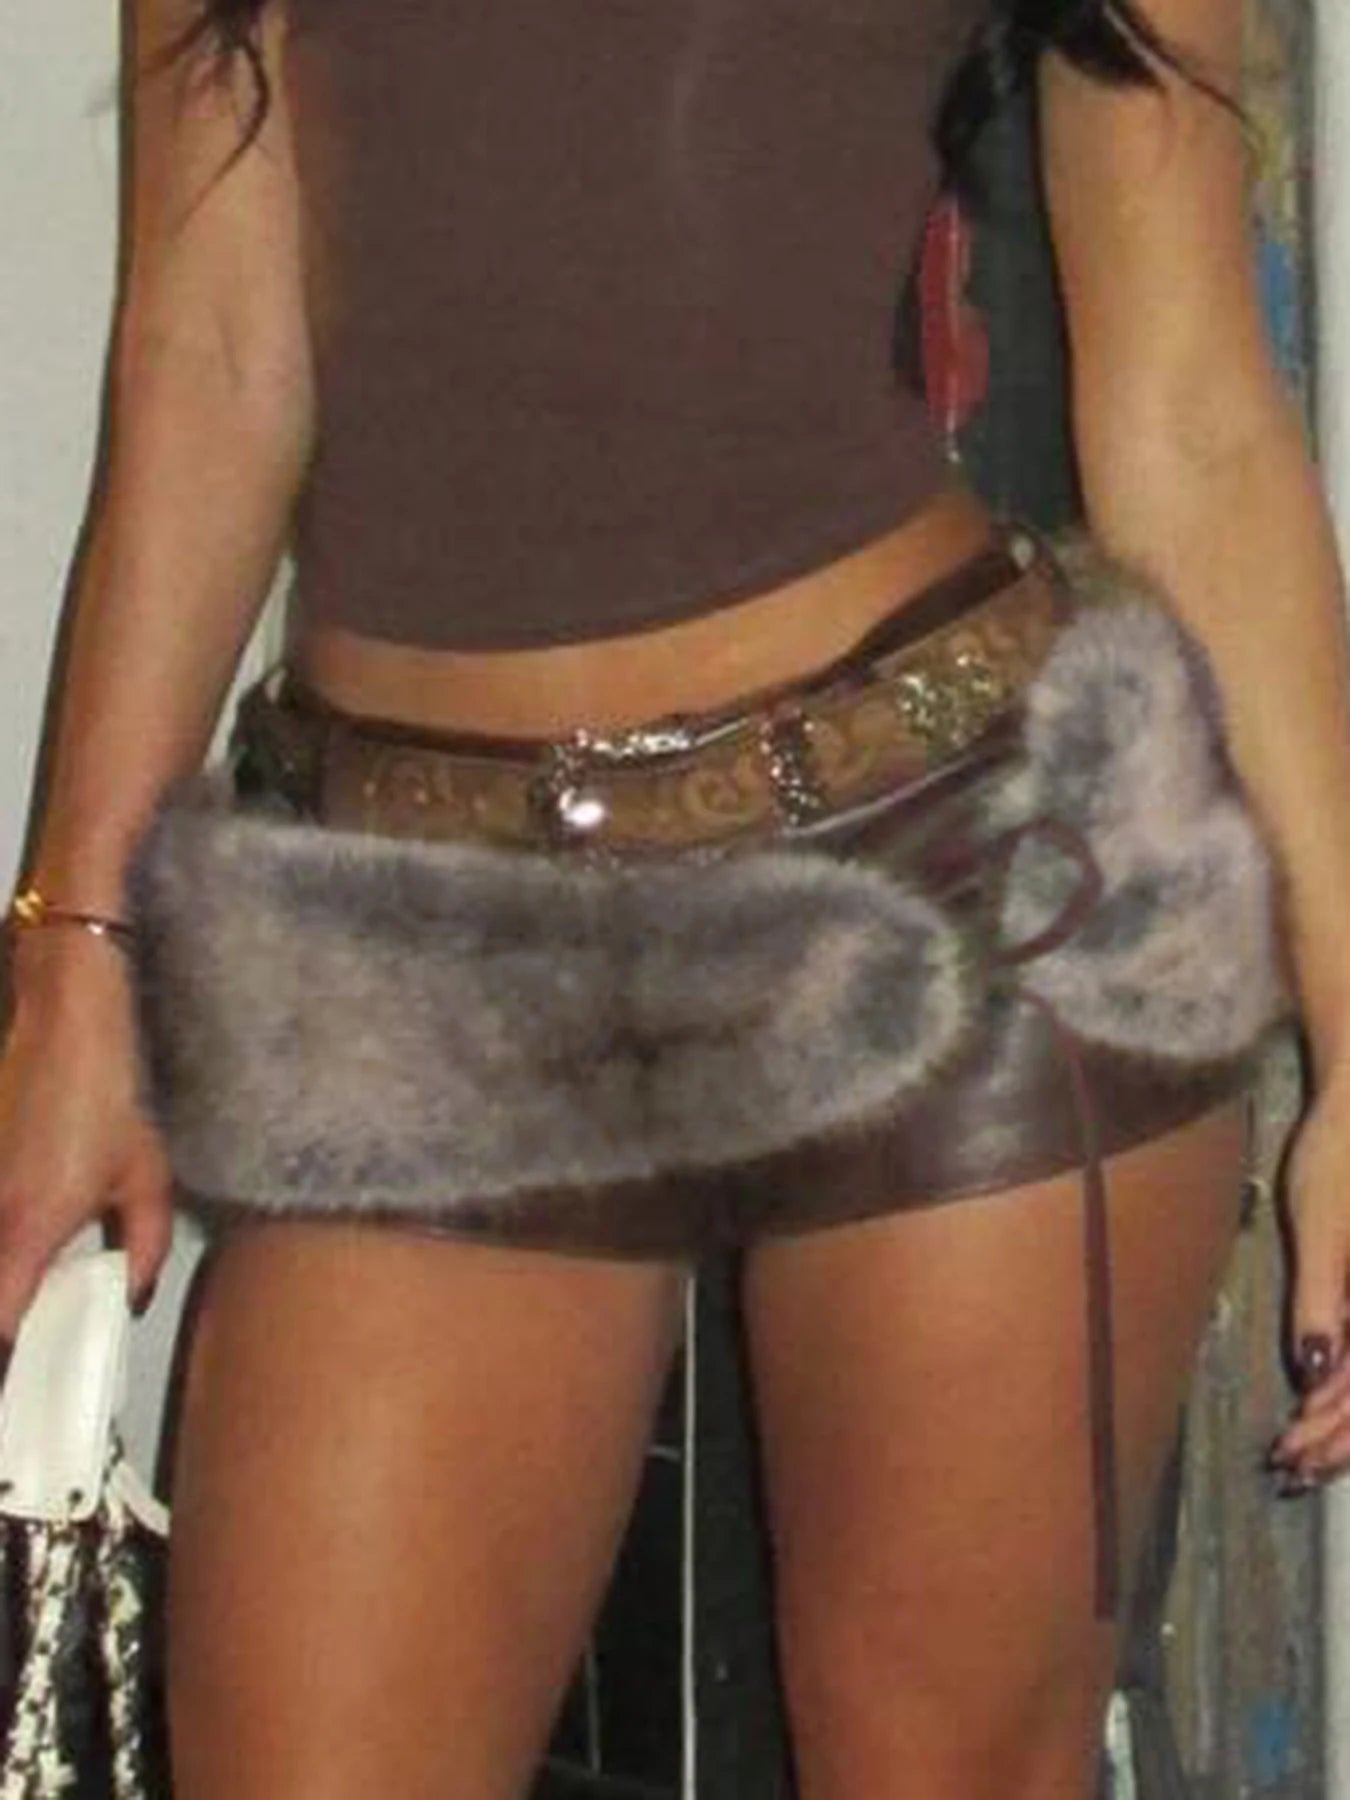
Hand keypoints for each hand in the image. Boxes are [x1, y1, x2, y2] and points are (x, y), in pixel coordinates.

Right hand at [0, 931, 172, 1344]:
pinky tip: (20, 1261)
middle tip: (25, 1364)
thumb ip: (142, 1248)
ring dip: (6, 1283)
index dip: (5, 1370)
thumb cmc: (108, 1096)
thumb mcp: (146, 1177)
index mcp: (28, 1232)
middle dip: (6, 1333)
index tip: (20, 1401)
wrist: (67, 1024)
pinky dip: (2, 1254)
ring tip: (26, 1308)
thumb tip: (129, 1299)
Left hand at [1269, 1064, 1349, 1486]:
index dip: (1336, 1432)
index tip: (1290, 1454)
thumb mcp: (1323, 1223)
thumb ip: (1322, 1300)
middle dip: (1339, 1441)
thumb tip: (1317, 1373)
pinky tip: (1321, 1406)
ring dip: (1346, 1426)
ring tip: (1299, 1460)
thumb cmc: (1342, 1154)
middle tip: (1286, 1470)